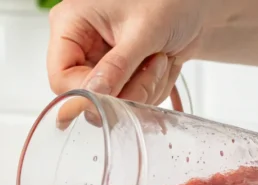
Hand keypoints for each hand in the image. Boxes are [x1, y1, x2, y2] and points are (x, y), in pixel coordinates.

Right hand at [47, 0, 206, 104]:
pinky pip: (127, 101)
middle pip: (87, 94)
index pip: (61, 78)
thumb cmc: (169, 0)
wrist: (196, 6)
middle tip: (153, 67)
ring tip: (160, 59)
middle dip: (125, 90)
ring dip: (143, 89)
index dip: (87, 93)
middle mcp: (81, 45)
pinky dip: (150, 90)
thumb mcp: (143, 30)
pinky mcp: (118, 75)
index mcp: (70, 24)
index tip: (117, 92)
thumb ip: (117, 66)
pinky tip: (160, 65)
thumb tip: (94, 94)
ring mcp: (100, 62)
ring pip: (110, 102)